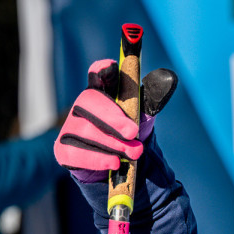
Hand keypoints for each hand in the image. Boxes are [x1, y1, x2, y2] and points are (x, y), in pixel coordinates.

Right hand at [54, 59, 177, 181]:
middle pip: (89, 103)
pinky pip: (76, 153)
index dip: (102, 69)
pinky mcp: (64, 150)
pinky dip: (97, 159)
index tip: (110, 66)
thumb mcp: (143, 116)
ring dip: (111, 143)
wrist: (120, 167)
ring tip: (133, 152)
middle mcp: (82, 107)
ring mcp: (70, 127)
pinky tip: (114, 163)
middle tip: (132, 132)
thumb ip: (153, 98)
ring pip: (84, 130)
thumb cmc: (130, 135)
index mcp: (103, 93)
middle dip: (112, 118)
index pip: (99, 75)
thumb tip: (169, 77)